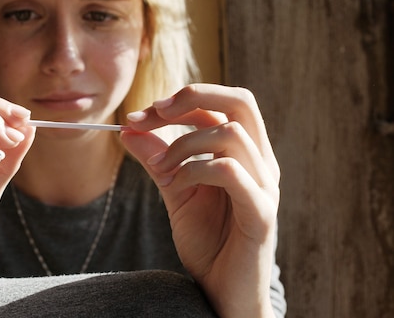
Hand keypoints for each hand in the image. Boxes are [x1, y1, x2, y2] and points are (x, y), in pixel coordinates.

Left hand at [121, 84, 278, 316]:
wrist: (225, 293)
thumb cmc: (208, 243)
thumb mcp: (176, 192)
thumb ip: (157, 159)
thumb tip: (129, 129)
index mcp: (245, 154)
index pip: (220, 105)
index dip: (179, 101)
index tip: (138, 117)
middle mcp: (261, 163)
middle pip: (240, 101)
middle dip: (192, 98)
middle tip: (152, 115)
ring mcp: (264, 187)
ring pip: (232, 134)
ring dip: (184, 144)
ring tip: (161, 170)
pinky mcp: (260, 213)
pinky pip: (231, 172)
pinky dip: (195, 170)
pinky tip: (175, 185)